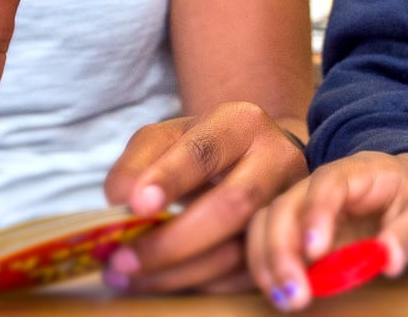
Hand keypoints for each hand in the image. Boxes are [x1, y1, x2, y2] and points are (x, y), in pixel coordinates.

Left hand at [100, 102, 309, 292]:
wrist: (265, 157)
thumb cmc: (208, 147)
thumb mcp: (171, 137)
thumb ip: (140, 160)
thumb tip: (119, 197)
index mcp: (241, 123)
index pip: (204, 151)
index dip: (170, 177)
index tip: (134, 204)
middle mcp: (276, 159)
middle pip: (232, 205)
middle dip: (172, 241)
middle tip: (122, 260)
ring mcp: (288, 205)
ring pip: (238, 251)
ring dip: (178, 274)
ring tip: (129, 278)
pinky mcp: (288, 244)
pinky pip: (243, 277)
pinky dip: (199, 285)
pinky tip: (164, 282)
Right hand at [246, 151, 407, 311]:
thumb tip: (389, 259)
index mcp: (360, 172)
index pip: (329, 183)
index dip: (316, 213)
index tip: (315, 252)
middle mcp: (323, 184)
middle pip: (287, 203)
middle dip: (282, 248)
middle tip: (295, 292)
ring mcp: (307, 204)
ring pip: (269, 220)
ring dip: (268, 259)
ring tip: (284, 297)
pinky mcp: (300, 227)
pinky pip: (270, 238)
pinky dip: (266, 265)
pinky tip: (277, 292)